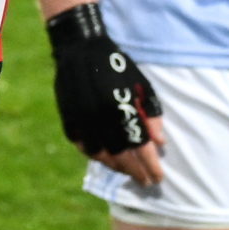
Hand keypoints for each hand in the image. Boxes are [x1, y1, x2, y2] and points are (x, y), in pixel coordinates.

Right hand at [48, 2, 164, 182]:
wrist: (80, 48)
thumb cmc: (117, 66)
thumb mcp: (141, 84)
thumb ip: (151, 113)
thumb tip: (161, 143)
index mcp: (121, 107)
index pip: (139, 146)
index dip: (150, 165)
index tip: (158, 178)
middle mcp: (100, 117)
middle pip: (120, 155)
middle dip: (135, 172)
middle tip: (145, 182)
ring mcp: (81, 119)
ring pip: (99, 154)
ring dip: (115, 167)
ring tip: (127, 172)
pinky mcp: (67, 117)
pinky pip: (81, 145)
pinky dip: (94, 154)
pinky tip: (105, 158)